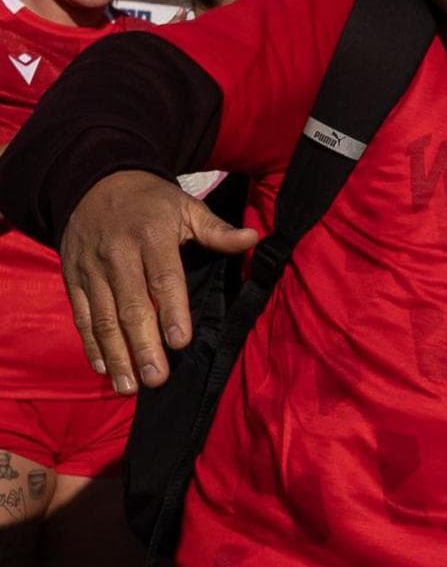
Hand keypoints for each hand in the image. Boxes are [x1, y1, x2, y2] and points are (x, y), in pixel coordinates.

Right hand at [58, 170, 259, 392]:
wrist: (92, 181)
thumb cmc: (152, 202)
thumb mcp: (186, 206)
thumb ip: (217, 230)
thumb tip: (254, 238)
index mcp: (150, 236)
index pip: (163, 278)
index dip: (171, 310)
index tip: (181, 342)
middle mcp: (116, 254)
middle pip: (130, 305)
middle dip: (143, 345)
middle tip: (157, 379)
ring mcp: (90, 267)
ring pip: (101, 317)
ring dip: (116, 354)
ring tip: (130, 386)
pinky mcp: (72, 277)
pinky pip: (80, 314)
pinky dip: (91, 344)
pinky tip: (105, 368)